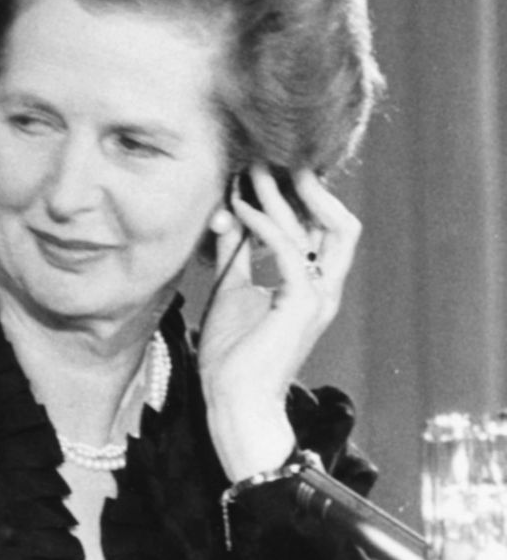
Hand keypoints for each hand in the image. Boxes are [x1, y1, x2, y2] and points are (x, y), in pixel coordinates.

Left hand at [197, 166, 359, 479]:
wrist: (234, 400)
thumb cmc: (231, 356)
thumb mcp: (230, 292)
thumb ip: (235, 257)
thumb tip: (227, 218)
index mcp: (311, 285)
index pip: (319, 229)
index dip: (295, 199)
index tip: (259, 173)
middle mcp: (324, 288)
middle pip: (333, 223)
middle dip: (303, 188)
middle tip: (266, 159)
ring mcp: (319, 297)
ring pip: (317, 231)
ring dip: (282, 198)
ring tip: (250, 172)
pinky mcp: (303, 305)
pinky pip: (290, 252)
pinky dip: (264, 226)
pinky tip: (238, 209)